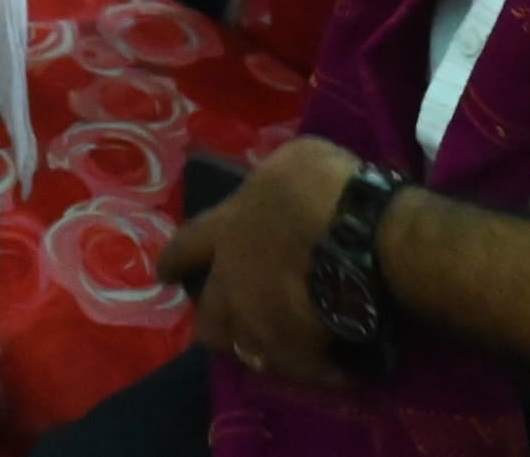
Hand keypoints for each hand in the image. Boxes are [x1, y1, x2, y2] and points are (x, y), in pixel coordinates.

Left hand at [168, 133, 365, 388]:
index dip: (175, 260)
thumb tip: (273, 190)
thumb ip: (271, 183)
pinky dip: (309, 367)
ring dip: (259, 347)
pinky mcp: (300, 351)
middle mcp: (234, 283)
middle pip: (210, 320)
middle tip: (227, 326)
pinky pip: (298, 368)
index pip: (186, 246)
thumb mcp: (292, 161)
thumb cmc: (325, 187)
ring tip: (277, 346)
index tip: (165, 274)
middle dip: (213, 325)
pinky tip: (326, 365)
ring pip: (248, 349)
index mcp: (228, 230)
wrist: (365, 237)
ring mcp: (264, 322)